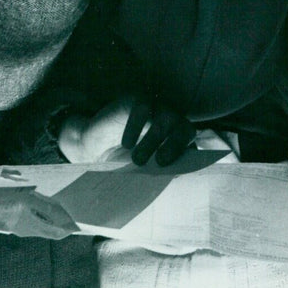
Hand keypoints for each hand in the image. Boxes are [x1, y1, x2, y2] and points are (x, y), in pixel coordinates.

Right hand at [59, 96, 195, 165]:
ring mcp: (156, 109)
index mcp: (177, 142)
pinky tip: (127, 143)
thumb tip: (173, 188)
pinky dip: (136, 126)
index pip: (193, 147)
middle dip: (176, 146)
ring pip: (167, 117)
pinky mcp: (138, 100)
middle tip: (161, 162)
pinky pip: (144, 107)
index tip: (180, 174)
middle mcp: (171, 124)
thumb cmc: (121, 166)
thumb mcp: (142, 174)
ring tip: (138, 160)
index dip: (193, 159)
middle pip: (185, 128)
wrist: (93, 152)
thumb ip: (159, 176)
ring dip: (154, 140)